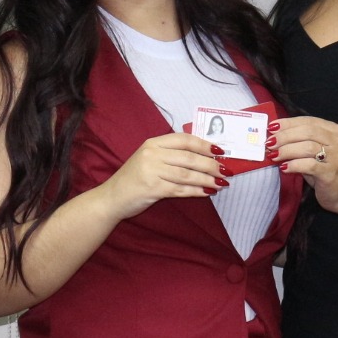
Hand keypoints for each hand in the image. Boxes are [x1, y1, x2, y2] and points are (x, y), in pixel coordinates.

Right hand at [101, 132, 223, 219]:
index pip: (184, 140)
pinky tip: (207, 192)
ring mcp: (151, 171)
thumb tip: (203, 156)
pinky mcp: (153, 188)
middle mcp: (152, 154)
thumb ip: (171, 155)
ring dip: (207, 179)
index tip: (220, 151)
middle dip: (210, 164)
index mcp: (153, 143)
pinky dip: (196, 191)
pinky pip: (180, 189)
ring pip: (187, 174)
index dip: (204, 144)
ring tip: (220, 182)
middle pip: (189, 157)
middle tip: (225, 170)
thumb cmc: (134, 178)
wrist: (112, 197)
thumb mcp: (149, 159)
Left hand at [269, 116, 337, 212]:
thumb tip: (274, 135)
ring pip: (308, 147)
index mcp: (336, 130)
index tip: (272, 127)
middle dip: (285, 136)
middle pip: (308, 132)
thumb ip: (302, 141)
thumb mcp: (316, 151)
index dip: (289, 123)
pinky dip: (294, 165)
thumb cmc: (326, 170)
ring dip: (287, 150)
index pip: (309, 121)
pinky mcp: (332, 172)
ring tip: (273, 155)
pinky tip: (284, 168)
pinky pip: (309, 165)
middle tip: (269, 142)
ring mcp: (337, 156)